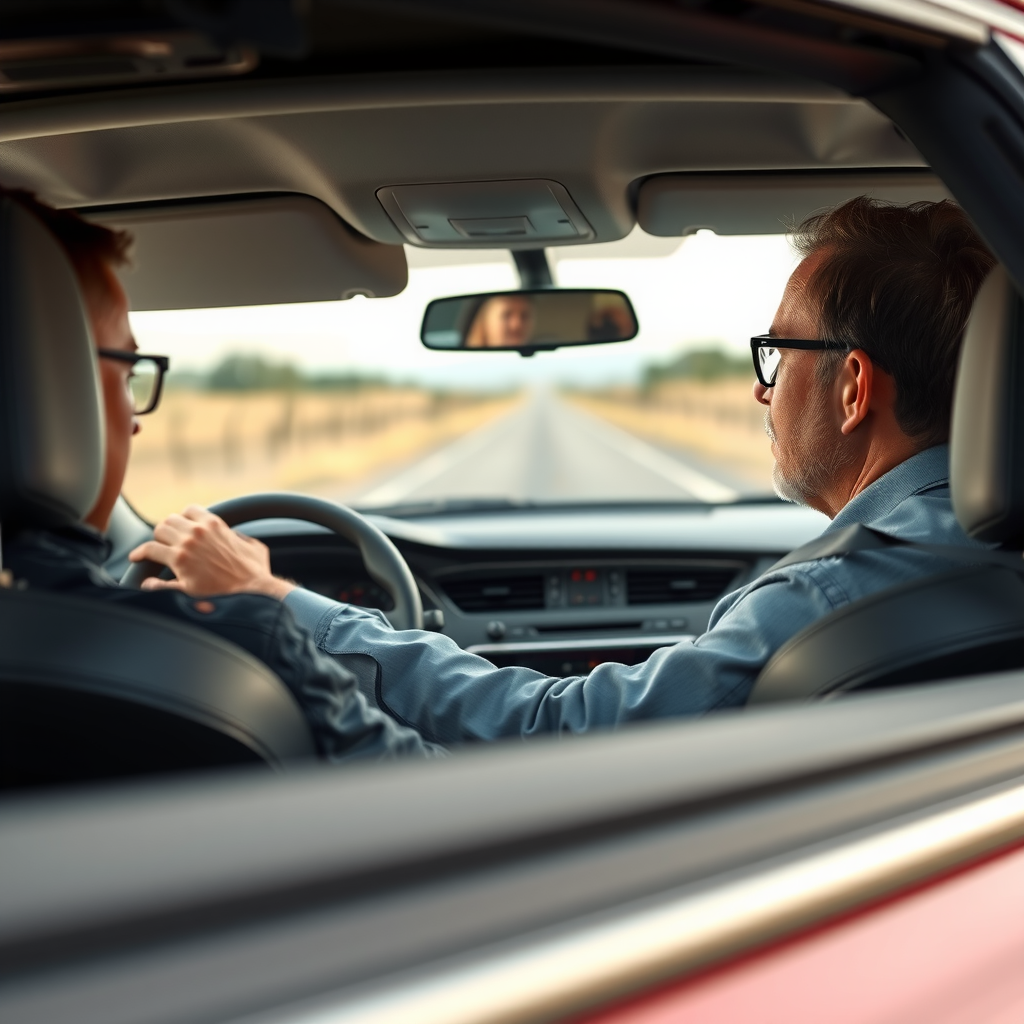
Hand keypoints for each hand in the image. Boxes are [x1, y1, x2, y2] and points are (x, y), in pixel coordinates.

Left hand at [128, 505, 294, 598]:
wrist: (252, 592)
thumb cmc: (256, 572)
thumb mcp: (254, 547)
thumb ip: (242, 539)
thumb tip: (238, 539)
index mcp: (215, 524)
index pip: (189, 510)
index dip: (184, 520)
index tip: (181, 529)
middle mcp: (197, 532)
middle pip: (168, 522)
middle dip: (166, 533)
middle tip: (165, 544)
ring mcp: (186, 548)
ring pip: (156, 535)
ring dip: (153, 543)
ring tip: (149, 553)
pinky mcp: (178, 566)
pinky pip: (150, 554)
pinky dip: (142, 557)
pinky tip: (138, 563)